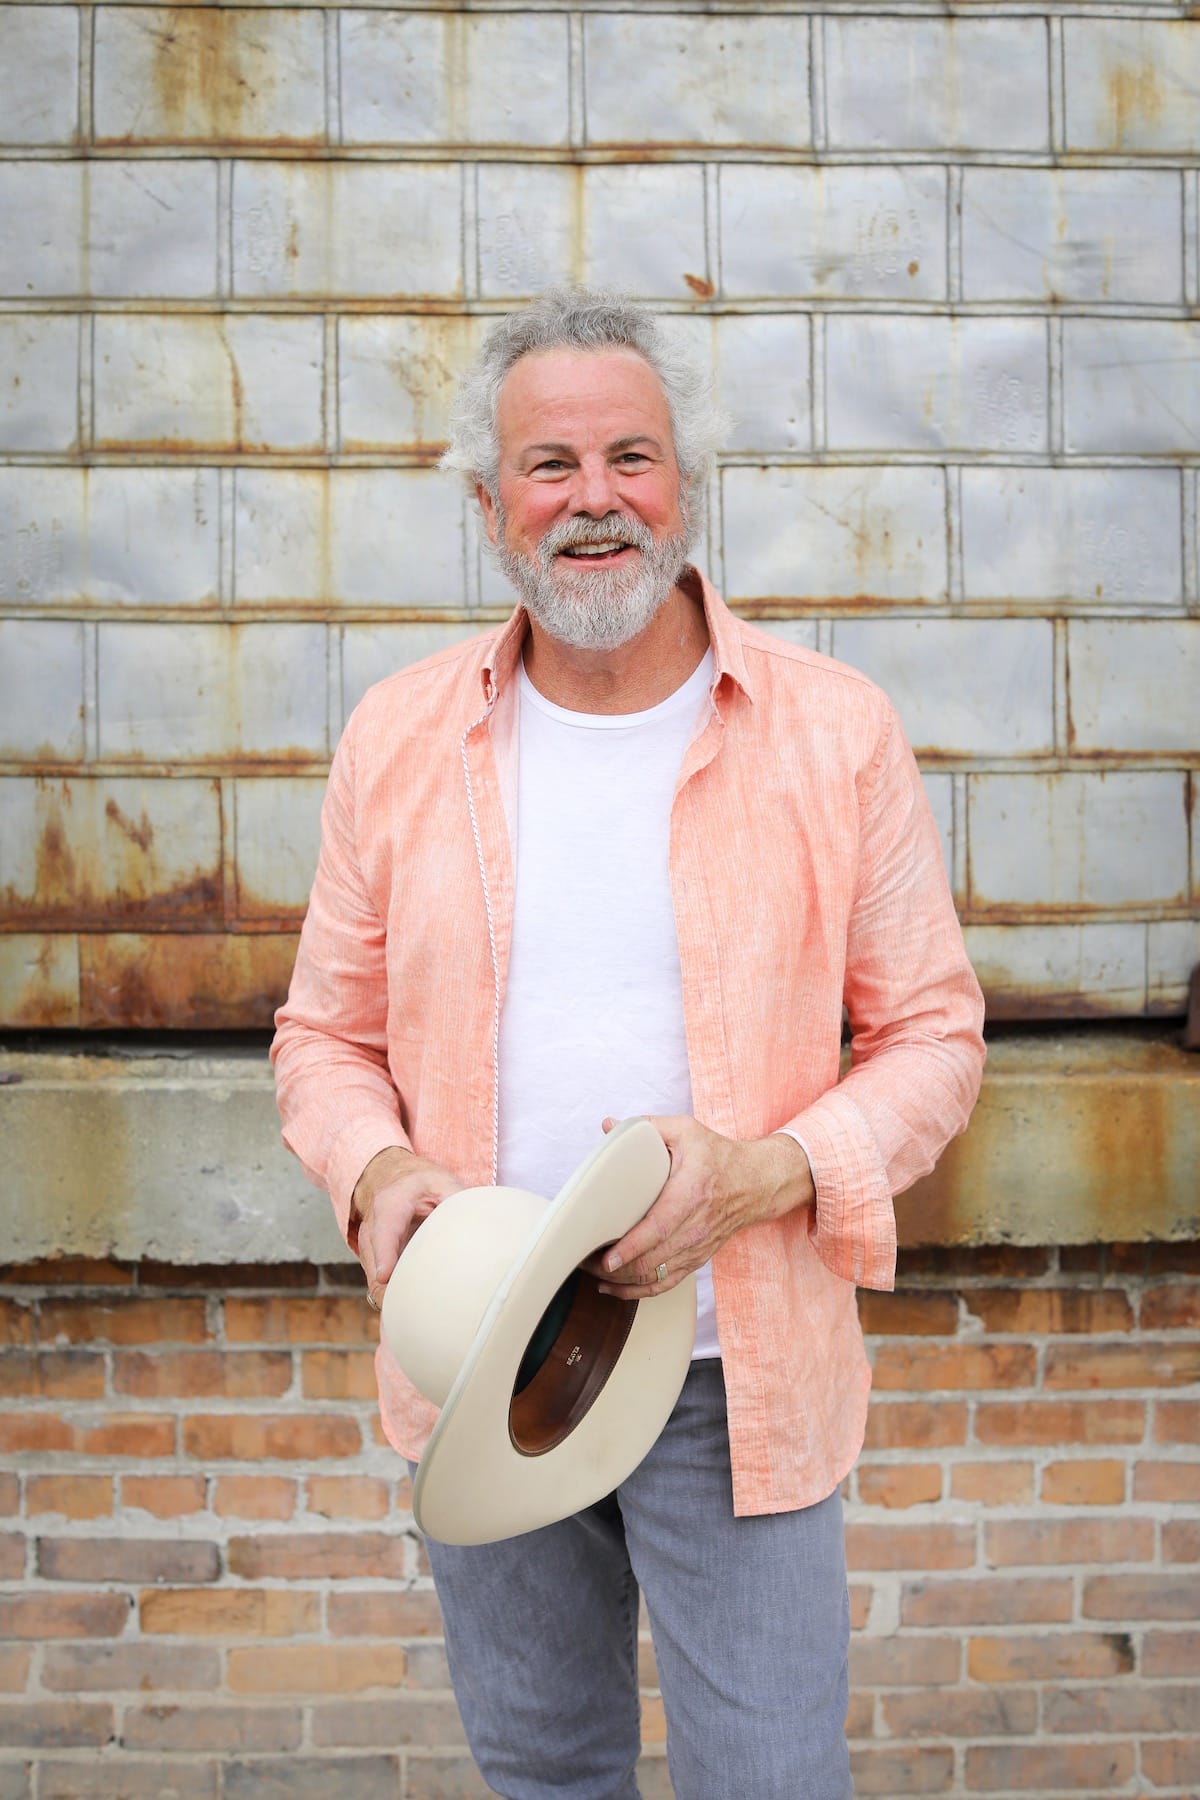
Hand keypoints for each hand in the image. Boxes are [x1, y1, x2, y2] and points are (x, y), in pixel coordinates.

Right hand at [351, 1146, 462, 1308]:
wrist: (385, 1177)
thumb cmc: (416, 1181)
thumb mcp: (439, 1180)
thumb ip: (456, 1198)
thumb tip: (479, 1222)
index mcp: (390, 1206)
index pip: (384, 1232)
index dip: (385, 1255)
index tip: (385, 1276)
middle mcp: (373, 1229)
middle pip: (375, 1266)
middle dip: (390, 1291)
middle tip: (412, 1312)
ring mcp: (368, 1247)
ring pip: (374, 1281)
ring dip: (393, 1298)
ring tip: (418, 1316)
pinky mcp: (372, 1261)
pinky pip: (379, 1285)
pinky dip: (394, 1297)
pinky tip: (413, 1310)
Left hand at [592, 1116, 814, 1298]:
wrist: (757, 1182)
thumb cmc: (718, 1155)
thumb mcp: (686, 1131)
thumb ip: (646, 1127)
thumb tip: (607, 1125)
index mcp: (691, 1194)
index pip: (659, 1228)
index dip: (631, 1247)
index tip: (606, 1258)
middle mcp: (696, 1227)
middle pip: (652, 1260)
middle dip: (615, 1268)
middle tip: (583, 1261)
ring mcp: (698, 1247)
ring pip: (656, 1277)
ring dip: (622, 1282)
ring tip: (592, 1273)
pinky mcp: (697, 1258)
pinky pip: (666, 1284)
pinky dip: (638, 1291)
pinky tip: (615, 1288)